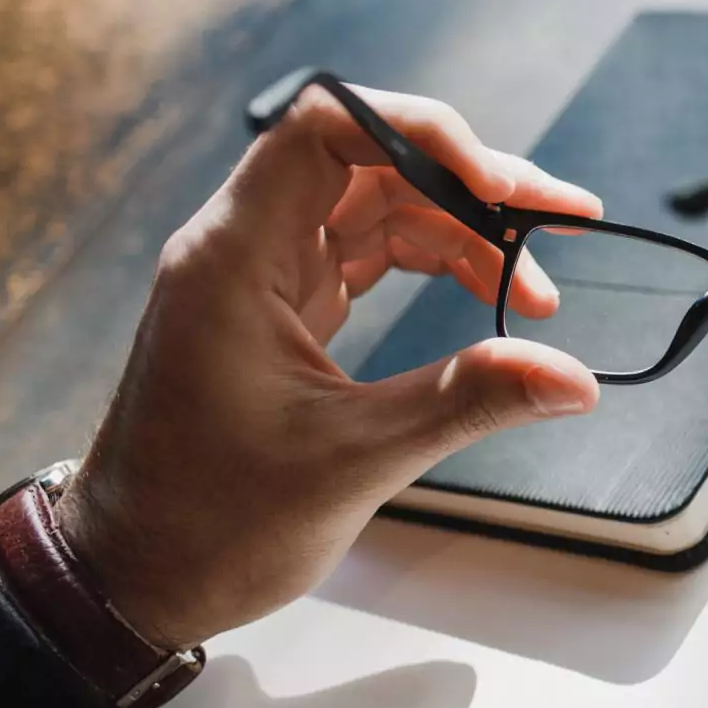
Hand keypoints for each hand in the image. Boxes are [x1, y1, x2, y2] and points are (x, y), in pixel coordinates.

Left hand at [55, 84, 603, 648]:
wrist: (132, 579)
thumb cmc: (210, 525)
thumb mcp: (352, 461)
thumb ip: (465, 400)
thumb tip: (575, 379)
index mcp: (233, 257)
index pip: (328, 128)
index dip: (425, 134)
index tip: (506, 188)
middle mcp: (241, 247)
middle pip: (370, 159)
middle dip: (472, 184)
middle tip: (561, 224)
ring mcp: (259, 276)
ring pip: (377, 205)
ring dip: (464, 231)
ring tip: (538, 289)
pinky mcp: (278, 309)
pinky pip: (367, 252)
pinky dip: (434, 264)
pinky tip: (488, 297)